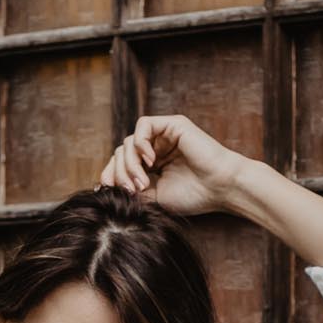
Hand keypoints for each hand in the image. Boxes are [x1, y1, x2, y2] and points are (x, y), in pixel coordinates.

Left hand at [100, 112, 243, 218]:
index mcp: (152, 166)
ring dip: (130, 163)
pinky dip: (140, 143)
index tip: (108, 192)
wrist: (220, 188)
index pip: (121, 164)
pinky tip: (150, 161)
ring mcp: (164, 136)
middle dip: (120, 172)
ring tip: (143, 181)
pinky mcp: (172, 125)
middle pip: (121, 152)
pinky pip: (143, 125)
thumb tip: (102, 187)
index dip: (110, 175)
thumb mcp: (155, 198)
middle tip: (132, 190)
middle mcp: (156, 148)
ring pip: (129, 142)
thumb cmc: (194, 196)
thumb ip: (131, 190)